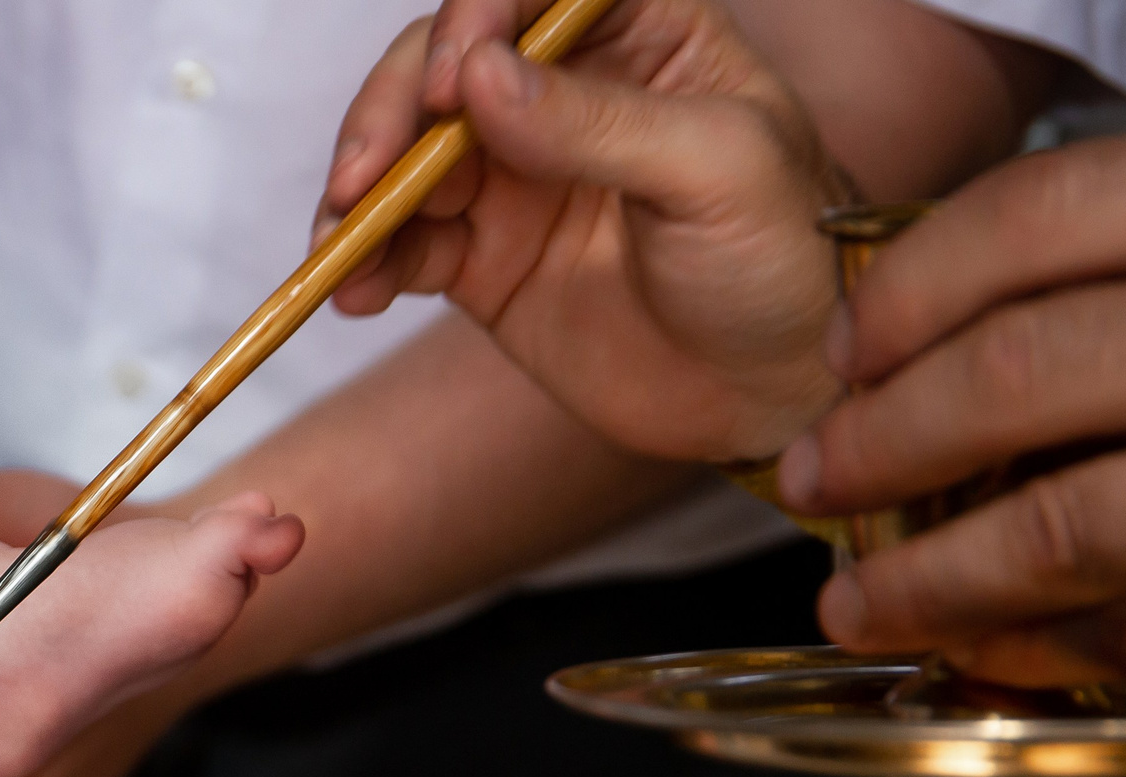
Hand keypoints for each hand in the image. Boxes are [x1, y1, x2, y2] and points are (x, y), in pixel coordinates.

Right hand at [323, 0, 846, 461]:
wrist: (775, 390)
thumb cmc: (784, 257)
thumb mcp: (715, 171)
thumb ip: (597, 123)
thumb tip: (477, 79)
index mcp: (640, 34)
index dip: (479, 16)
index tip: (453, 82)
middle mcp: (563, 91)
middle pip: (446, 63)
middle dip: (392, 112)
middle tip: (364, 175)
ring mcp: (513, 176)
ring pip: (407, 153)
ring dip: (359, 191)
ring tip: (342, 241)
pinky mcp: (480, 258)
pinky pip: (403, 244)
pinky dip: (365, 262)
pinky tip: (352, 289)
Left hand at [777, 134, 1125, 684]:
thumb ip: (1111, 283)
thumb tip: (902, 355)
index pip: (1047, 212)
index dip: (914, 285)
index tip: (846, 350)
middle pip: (1029, 367)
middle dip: (887, 441)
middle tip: (817, 478)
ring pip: (1071, 522)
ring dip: (936, 579)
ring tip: (860, 606)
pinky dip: (1044, 646)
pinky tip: (986, 645)